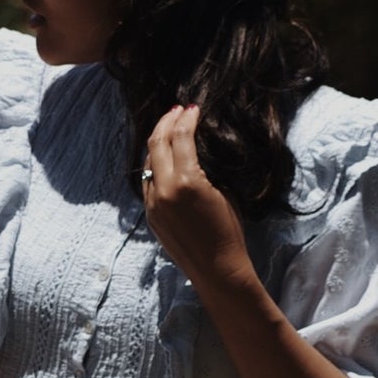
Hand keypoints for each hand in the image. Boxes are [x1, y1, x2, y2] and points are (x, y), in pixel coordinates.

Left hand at [142, 105, 252, 284]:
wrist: (216, 269)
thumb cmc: (229, 230)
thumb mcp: (222, 191)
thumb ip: (202, 168)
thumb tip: (192, 149)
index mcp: (186, 181)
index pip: (180, 137)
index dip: (186, 118)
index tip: (193, 108)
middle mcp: (164, 190)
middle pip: (157, 143)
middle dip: (166, 122)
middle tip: (176, 110)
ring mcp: (153, 203)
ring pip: (148, 162)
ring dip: (158, 142)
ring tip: (169, 130)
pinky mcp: (150, 215)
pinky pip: (148, 182)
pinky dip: (155, 165)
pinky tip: (164, 159)